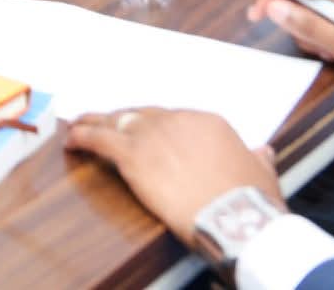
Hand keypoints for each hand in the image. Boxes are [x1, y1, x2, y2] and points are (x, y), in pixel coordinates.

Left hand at [65, 108, 280, 247]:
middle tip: (108, 126)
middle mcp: (177, 121)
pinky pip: (98, 139)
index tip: (147, 135)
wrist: (237, 218)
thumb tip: (262, 150)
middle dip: (123, 121)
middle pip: (141, 115)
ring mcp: (153, 135)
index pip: (172, 119)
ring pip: (115, 122)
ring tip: (79, 127)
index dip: (156, 127)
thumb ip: (258, 158)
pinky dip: (82, 137)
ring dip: (95, 123)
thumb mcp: (264, 175)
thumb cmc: (252, 203)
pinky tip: (70, 141)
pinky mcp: (133, 155)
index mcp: (208, 122)